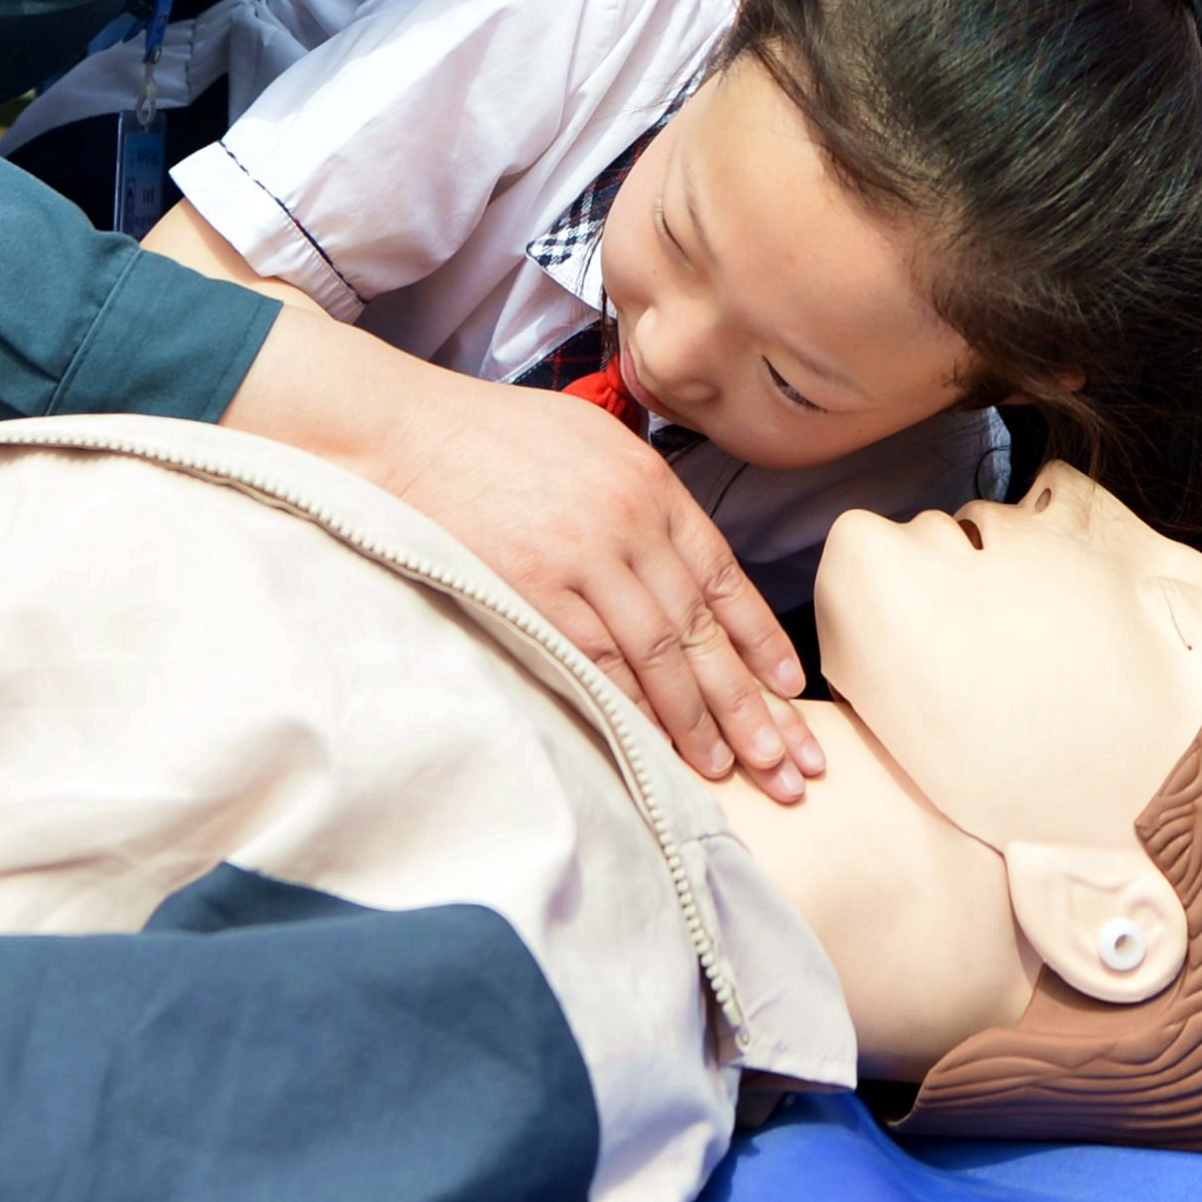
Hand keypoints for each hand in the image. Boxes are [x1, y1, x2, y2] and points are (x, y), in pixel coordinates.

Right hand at [225, 305, 818, 793]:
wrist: (410, 431)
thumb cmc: (497, 433)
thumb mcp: (593, 438)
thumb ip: (643, 494)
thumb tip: (680, 554)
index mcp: (652, 486)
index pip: (725, 577)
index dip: (761, 640)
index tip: (791, 690)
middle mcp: (629, 524)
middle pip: (703, 630)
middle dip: (750, 704)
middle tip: (788, 763)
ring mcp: (582, 560)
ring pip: (658, 657)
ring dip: (699, 722)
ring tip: (733, 770)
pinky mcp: (532, 592)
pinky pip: (595, 662)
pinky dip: (631, 709)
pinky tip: (657, 745)